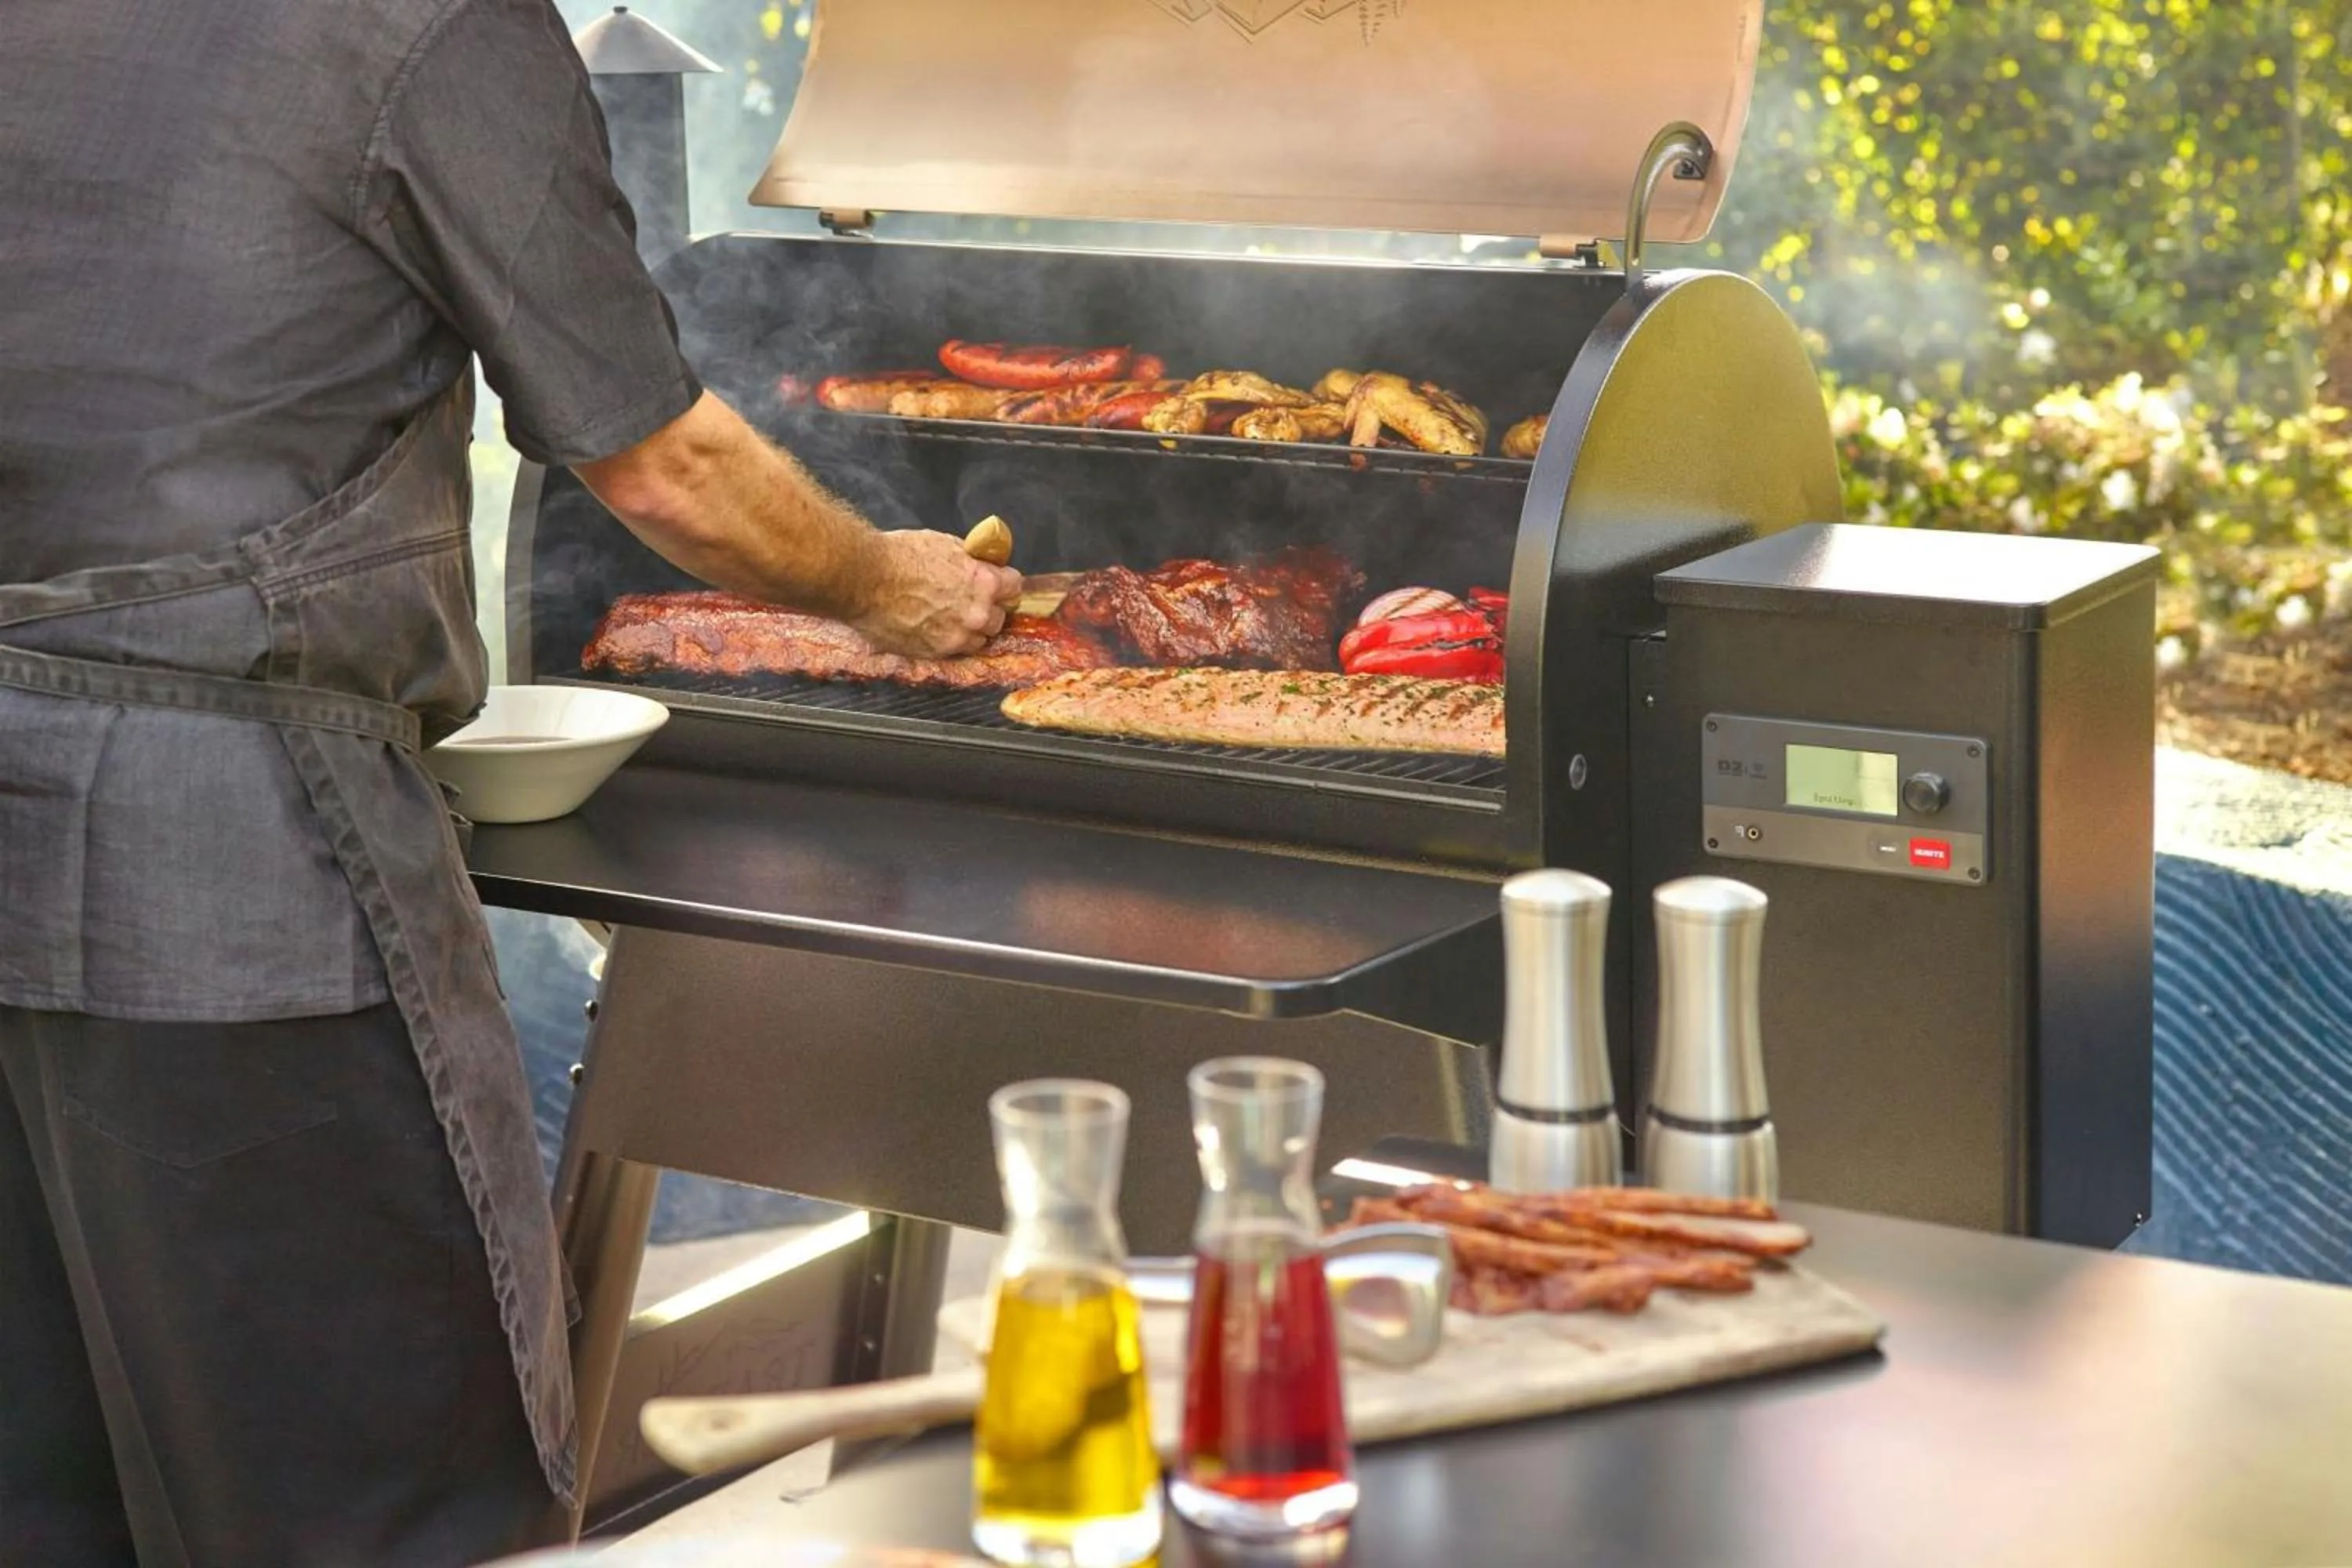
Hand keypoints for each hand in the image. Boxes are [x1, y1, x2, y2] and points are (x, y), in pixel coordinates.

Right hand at [850, 529, 1023, 658]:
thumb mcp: (944, 544)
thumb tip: (979, 562)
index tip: (997, 583)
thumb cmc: (899, 556)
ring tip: (952, 617)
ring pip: (979, 639)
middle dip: (989, 608)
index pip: (1014, 587)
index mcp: (984, 583)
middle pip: (1000, 617)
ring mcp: (956, 637)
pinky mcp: (935, 653)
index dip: (1004, 583)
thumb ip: (969, 560)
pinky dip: (949, 641)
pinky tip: (934, 627)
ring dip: (971, 630)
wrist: (864, 580)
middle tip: (972, 600)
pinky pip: (954, 651)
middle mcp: (977, 614)